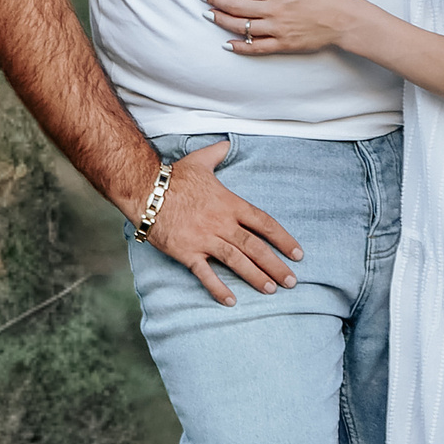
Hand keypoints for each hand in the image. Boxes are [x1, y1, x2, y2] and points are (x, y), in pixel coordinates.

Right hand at [141, 138, 303, 306]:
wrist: (145, 190)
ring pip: (237, 261)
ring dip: (256, 277)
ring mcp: (205, 239)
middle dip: (276, 265)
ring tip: (271, 290)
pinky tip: (231, 301)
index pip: (264, 224)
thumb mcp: (200, 161)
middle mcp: (222, 223)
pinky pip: (206, 274)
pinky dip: (218, 288)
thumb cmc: (174, 177)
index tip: (298, 254)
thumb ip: (218, 153)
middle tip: (292, 281)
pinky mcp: (187, 252)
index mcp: (230, 204)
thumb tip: (227, 142)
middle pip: (255, 247)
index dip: (283, 240)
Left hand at [207, 0, 353, 55]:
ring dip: (221, 20)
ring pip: (241, 27)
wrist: (346, 20)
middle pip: (235, 6)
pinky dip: (239, 47)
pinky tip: (227, 43)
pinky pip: (256, 48)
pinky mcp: (282, 44)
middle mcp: (273, 11)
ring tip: (208, 14)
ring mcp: (276, 30)